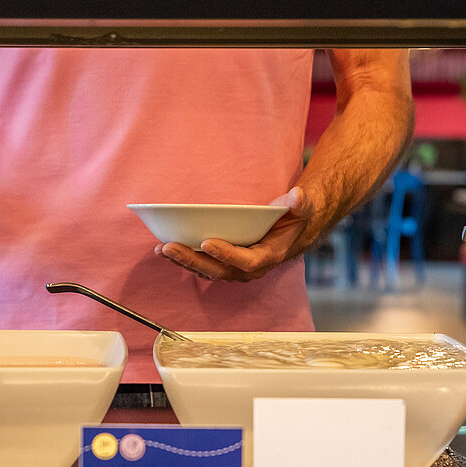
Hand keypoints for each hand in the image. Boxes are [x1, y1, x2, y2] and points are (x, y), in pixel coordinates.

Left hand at [154, 187, 311, 281]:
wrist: (292, 231)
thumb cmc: (295, 219)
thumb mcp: (303, 209)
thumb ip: (301, 204)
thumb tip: (298, 196)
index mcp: (268, 256)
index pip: (245, 261)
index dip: (226, 254)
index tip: (206, 241)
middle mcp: (249, 268)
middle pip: (217, 270)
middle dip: (192, 260)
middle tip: (170, 247)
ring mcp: (234, 268)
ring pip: (206, 270)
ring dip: (183, 262)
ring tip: (162, 249)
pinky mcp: (224, 264)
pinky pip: (201, 266)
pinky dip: (183, 260)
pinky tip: (164, 250)